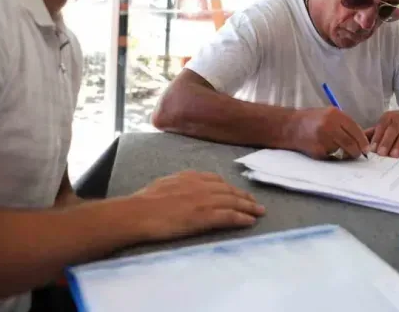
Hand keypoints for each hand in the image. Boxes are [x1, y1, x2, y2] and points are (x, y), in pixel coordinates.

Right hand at [130, 170, 264, 241]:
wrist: (139, 213)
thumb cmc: (144, 201)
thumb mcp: (164, 184)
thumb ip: (178, 184)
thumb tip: (181, 188)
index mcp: (190, 177)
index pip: (217, 180)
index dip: (230, 187)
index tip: (238, 192)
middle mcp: (200, 185)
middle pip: (229, 190)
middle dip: (244, 197)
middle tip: (256, 203)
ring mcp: (204, 200)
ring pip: (233, 202)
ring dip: (249, 207)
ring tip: (259, 212)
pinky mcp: (204, 216)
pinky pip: (229, 216)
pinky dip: (242, 218)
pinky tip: (250, 221)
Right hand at [285, 108, 369, 159]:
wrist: (289, 126)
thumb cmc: (312, 119)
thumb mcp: (329, 114)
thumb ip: (344, 124)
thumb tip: (363, 139)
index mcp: (335, 114)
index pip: (355, 130)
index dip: (363, 141)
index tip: (366, 148)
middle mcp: (329, 125)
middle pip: (351, 142)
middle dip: (357, 151)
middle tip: (359, 154)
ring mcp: (323, 138)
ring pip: (342, 150)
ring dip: (344, 152)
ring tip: (339, 149)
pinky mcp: (317, 150)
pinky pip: (332, 155)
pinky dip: (332, 155)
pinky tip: (325, 148)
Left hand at [365, 111, 398, 157]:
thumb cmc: (395, 125)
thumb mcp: (383, 126)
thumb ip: (372, 134)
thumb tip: (357, 142)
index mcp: (388, 117)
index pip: (381, 127)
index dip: (376, 138)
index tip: (372, 149)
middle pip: (393, 129)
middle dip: (387, 142)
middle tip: (382, 153)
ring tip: (394, 155)